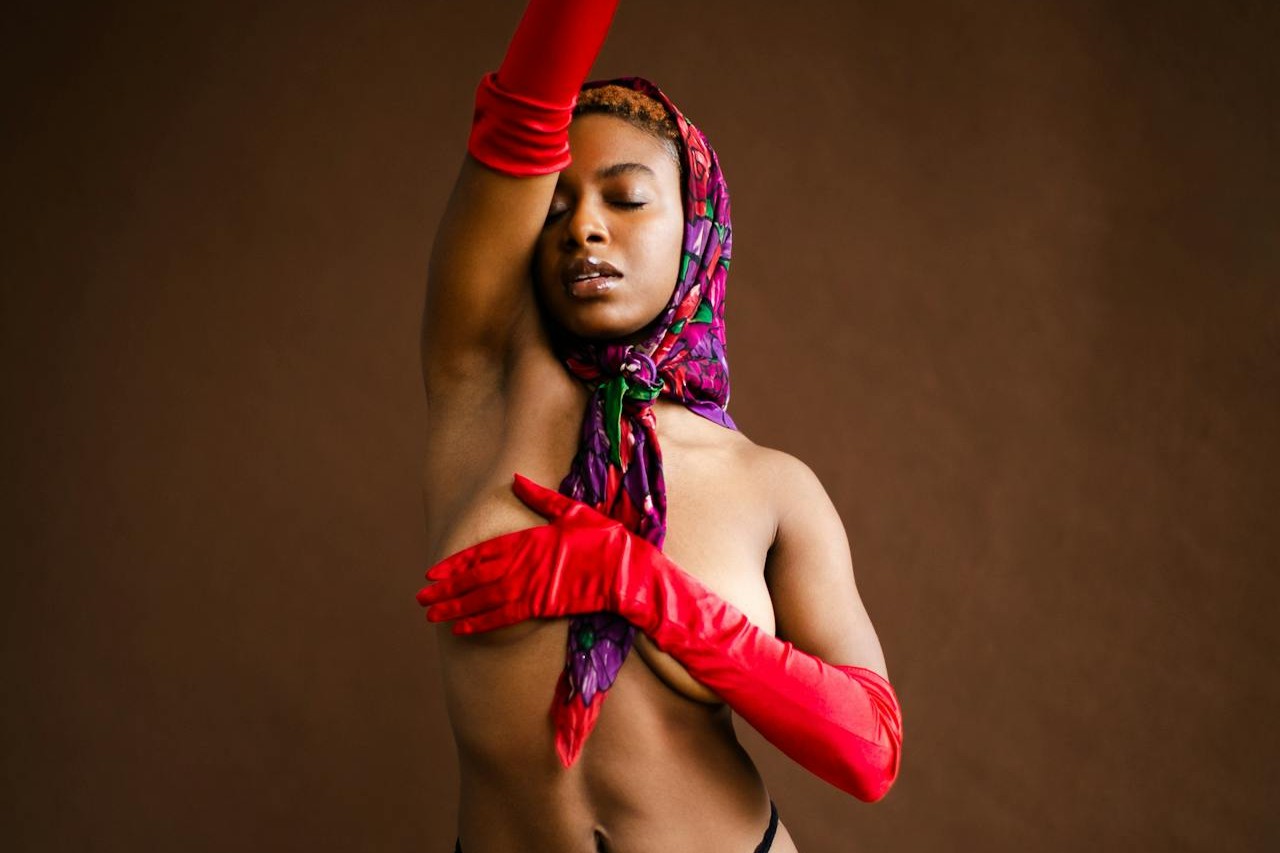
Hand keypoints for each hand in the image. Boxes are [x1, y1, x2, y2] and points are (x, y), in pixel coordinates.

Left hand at [416, 473, 638, 634]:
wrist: (626, 570)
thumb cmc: (603, 538)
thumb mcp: (572, 510)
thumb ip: (541, 498)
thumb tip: (517, 479)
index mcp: (528, 538)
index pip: (481, 552)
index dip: (454, 564)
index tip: (432, 573)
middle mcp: (522, 563)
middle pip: (474, 578)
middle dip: (446, 589)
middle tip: (421, 599)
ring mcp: (530, 586)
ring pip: (482, 599)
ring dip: (455, 608)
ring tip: (432, 616)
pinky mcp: (541, 606)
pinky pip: (503, 617)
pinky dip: (480, 623)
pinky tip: (461, 629)